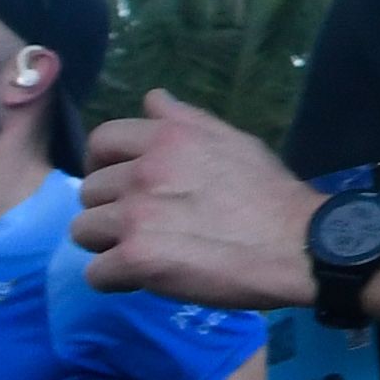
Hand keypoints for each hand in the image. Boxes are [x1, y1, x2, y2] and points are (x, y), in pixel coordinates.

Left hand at [73, 91, 321, 309]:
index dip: (104, 164)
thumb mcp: (234, 140)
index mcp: (168, 138)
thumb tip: (152, 99)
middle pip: (89, 191)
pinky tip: (145, 278)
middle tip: (144, 225)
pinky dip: (116, 280)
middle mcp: (145, 171)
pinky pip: (95, 273)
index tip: (120, 182)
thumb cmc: (270, 193)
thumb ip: (187, 121)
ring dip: (109, 245)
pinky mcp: (136, 258)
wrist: (296, 244)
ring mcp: (136, 215)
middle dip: (110, 209)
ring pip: (83, 231)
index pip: (102, 141)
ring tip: (144, 251)